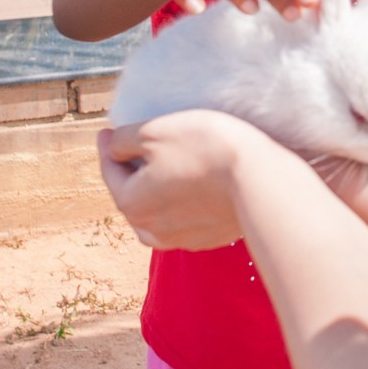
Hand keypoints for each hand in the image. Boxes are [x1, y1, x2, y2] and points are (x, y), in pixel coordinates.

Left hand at [100, 111, 276, 249]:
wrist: (259, 181)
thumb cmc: (205, 149)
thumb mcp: (154, 131)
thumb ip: (123, 140)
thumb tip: (114, 147)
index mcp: (130, 202)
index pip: (109, 168)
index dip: (108, 144)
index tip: (108, 130)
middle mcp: (150, 229)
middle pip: (133, 193)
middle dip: (133, 170)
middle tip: (141, 145)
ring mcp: (181, 238)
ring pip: (158, 209)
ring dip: (159, 188)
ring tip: (171, 164)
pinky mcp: (208, 238)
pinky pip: (186, 217)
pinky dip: (184, 200)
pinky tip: (198, 181)